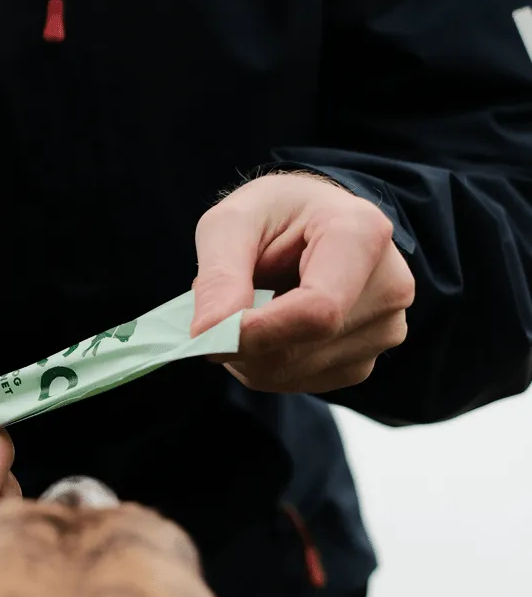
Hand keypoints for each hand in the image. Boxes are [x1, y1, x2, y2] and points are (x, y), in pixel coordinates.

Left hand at [190, 171, 414, 392]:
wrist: (311, 223)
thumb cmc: (273, 215)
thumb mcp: (232, 221)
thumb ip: (219, 274)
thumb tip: (210, 334)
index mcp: (363, 234)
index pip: (317, 311)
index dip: (255, 332)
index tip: (207, 332)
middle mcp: (388, 287)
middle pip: (300, 348)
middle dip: (241, 341)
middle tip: (219, 306)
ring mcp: (384, 330)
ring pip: (292, 372)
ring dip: (248, 353)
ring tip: (249, 306)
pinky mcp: (364, 360)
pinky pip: (297, 382)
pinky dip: (263, 364)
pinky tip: (268, 328)